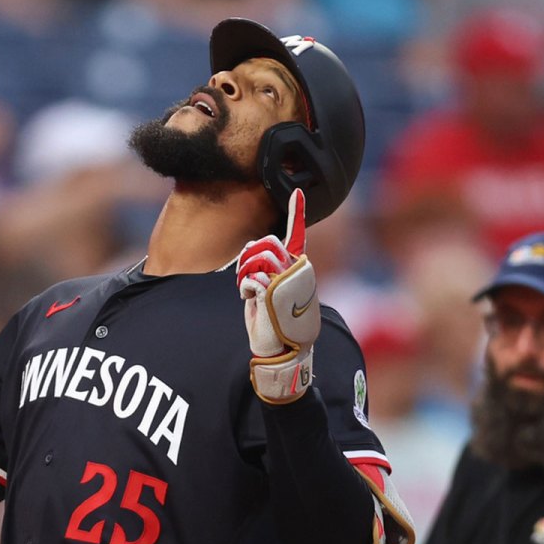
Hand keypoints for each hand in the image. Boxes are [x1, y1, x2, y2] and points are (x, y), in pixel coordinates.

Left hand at [236, 189, 320, 403]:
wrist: (282, 350)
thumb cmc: (274, 321)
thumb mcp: (271, 290)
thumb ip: (267, 267)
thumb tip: (255, 244)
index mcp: (299, 268)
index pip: (298, 236)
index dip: (297, 213)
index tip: (297, 193)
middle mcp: (298, 270)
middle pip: (265, 243)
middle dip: (249, 258)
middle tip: (246, 278)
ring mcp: (288, 279)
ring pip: (258, 255)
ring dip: (245, 273)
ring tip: (248, 292)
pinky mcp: (275, 290)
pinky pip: (251, 277)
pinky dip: (245, 289)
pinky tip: (251, 302)